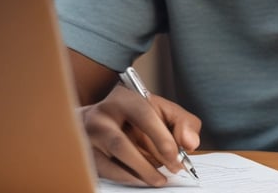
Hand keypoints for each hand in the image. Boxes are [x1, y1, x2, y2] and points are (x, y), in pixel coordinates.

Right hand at [78, 83, 201, 186]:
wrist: (98, 121)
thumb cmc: (137, 117)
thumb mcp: (163, 111)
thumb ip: (183, 123)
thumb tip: (190, 143)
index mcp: (124, 98)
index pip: (144, 116)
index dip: (162, 140)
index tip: (177, 158)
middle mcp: (101, 115)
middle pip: (122, 144)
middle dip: (150, 162)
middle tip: (172, 170)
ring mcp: (89, 137)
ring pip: (113, 160)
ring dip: (140, 173)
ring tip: (159, 179)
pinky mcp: (86, 155)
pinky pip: (106, 172)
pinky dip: (128, 178)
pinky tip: (141, 178)